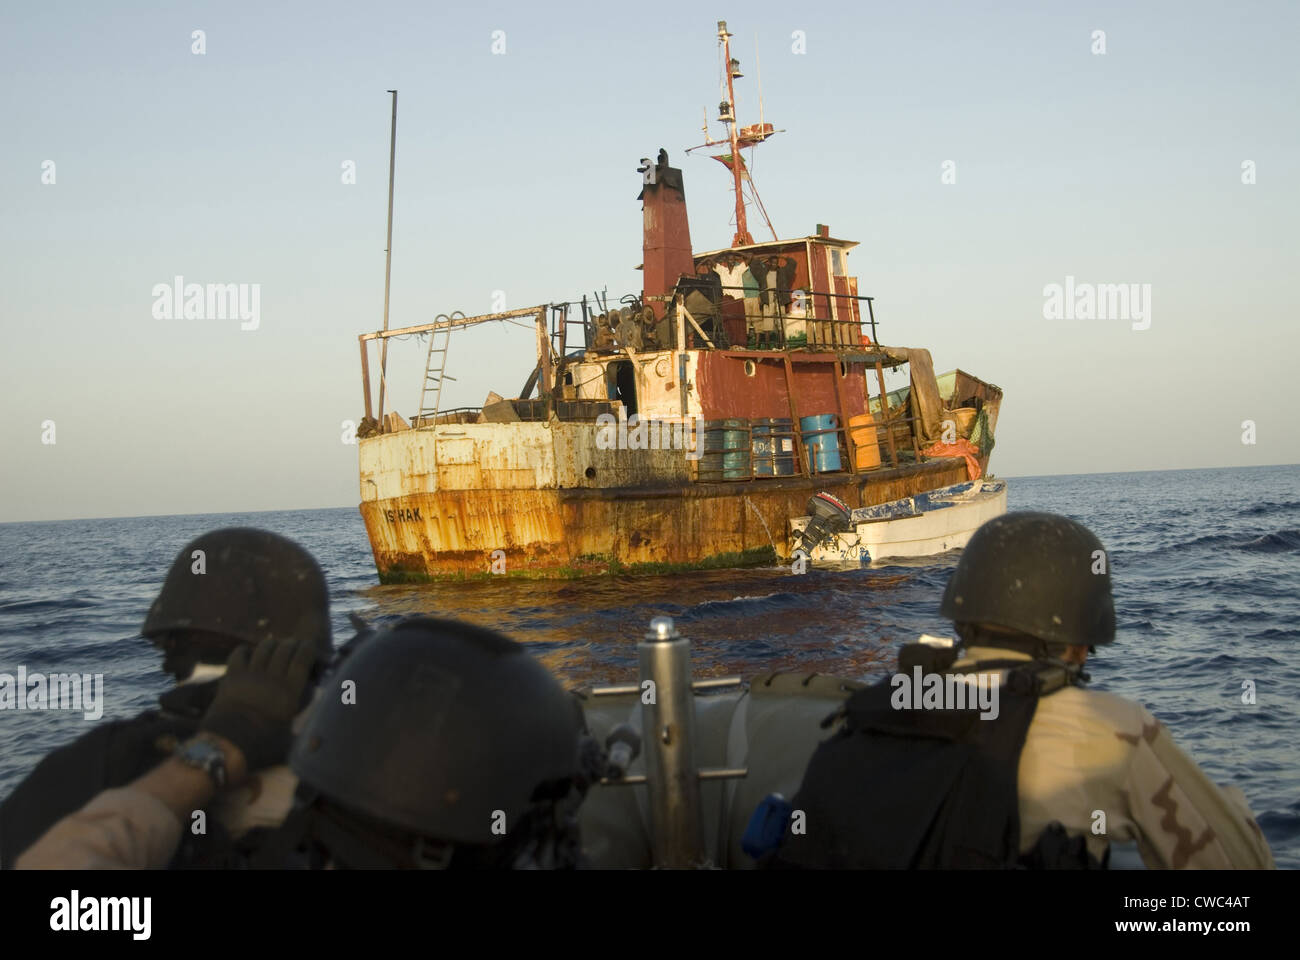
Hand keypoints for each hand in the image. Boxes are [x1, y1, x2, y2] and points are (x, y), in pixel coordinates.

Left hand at [200, 636, 318, 772]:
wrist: (225, 746)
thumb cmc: (261, 746)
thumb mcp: (288, 742)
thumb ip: (301, 736)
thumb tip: (317, 741)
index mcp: (290, 692)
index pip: (302, 659)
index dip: (308, 648)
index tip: (310, 646)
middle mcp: (272, 678)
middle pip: (285, 649)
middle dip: (291, 643)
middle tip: (294, 645)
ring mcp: (250, 675)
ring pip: (264, 647)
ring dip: (271, 644)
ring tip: (274, 646)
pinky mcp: (231, 677)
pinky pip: (239, 654)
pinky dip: (245, 651)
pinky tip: (248, 654)